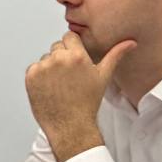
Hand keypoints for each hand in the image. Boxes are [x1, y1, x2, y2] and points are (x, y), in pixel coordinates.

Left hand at [24, 32, 134, 161]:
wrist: (70, 124)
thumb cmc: (88, 102)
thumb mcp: (104, 76)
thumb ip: (116, 55)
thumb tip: (131, 43)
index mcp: (77, 56)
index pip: (69, 36)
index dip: (74, 47)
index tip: (76, 60)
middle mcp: (58, 59)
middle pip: (57, 47)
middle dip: (63, 57)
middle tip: (70, 76)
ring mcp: (43, 67)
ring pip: (46, 58)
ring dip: (51, 66)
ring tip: (61, 84)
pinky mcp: (30, 76)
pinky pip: (34, 68)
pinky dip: (40, 76)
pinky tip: (51, 87)